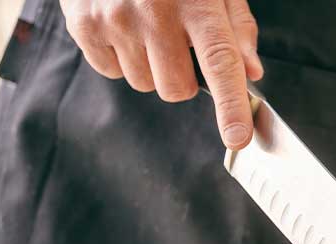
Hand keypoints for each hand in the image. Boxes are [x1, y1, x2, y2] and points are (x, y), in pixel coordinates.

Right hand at [61, 0, 262, 148]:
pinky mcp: (84, 26)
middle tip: (177, 44)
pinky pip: (110, 72)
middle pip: (176, 89)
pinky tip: (123, 26)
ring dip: (150, 66)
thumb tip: (251, 71)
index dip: (230, 105)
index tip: (238, 137)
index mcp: (196, 2)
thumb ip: (237, 25)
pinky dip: (119, 57)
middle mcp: (154, 13)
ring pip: (143, 83)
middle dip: (182, 77)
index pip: (219, 63)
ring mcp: (116, 20)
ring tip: (146, 26)